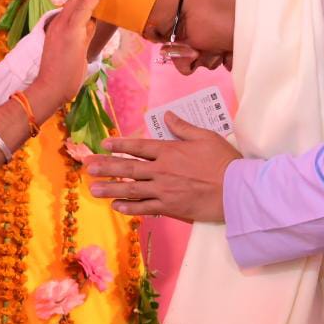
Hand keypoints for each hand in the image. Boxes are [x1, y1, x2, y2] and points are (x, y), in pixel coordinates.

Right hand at [28, 0, 108, 116]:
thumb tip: (93, 22)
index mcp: (59, 28)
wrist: (49, 88)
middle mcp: (59, 23)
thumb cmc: (62, 75)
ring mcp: (63, 26)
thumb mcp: (76, 51)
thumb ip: (83, 35)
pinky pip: (83, 9)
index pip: (72, 5)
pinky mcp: (70, 32)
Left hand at [84, 113, 240, 221]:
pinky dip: (130, 207)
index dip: (119, 145)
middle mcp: (161, 170)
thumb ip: (183, 127)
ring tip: (93, 189)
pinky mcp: (170, 207)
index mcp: (169, 150)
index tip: (104, 144)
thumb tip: (167, 115)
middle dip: (106, 167)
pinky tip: (116, 206)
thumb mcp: (205, 136)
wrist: (236, 190)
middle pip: (128, 167)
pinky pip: (145, 207)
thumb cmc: (224, 161)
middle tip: (88, 167)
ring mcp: (164, 190)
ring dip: (110, 189)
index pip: (138, 146)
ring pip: (131, 189)